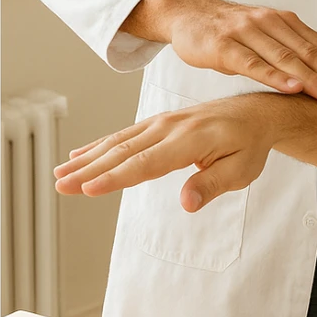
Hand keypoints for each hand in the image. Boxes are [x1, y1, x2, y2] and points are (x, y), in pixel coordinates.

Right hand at [54, 95, 285, 209]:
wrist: (256, 112)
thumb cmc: (249, 144)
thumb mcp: (242, 170)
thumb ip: (212, 185)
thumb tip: (187, 204)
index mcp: (190, 140)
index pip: (146, 163)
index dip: (115, 178)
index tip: (88, 189)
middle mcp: (170, 127)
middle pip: (123, 151)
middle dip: (89, 170)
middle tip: (60, 184)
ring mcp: (161, 122)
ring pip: (118, 141)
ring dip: (88, 158)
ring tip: (61, 173)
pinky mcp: (158, 123)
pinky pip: (124, 134)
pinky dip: (99, 145)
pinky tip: (80, 155)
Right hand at [127, 0, 316, 100]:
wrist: (188, 14)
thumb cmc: (230, 33)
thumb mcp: (264, 38)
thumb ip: (290, 53)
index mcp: (285, 22)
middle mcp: (270, 23)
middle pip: (308, 52)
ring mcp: (247, 33)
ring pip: (285, 58)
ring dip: (311, 78)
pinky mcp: (225, 46)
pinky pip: (253, 64)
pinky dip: (274, 76)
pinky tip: (292, 88)